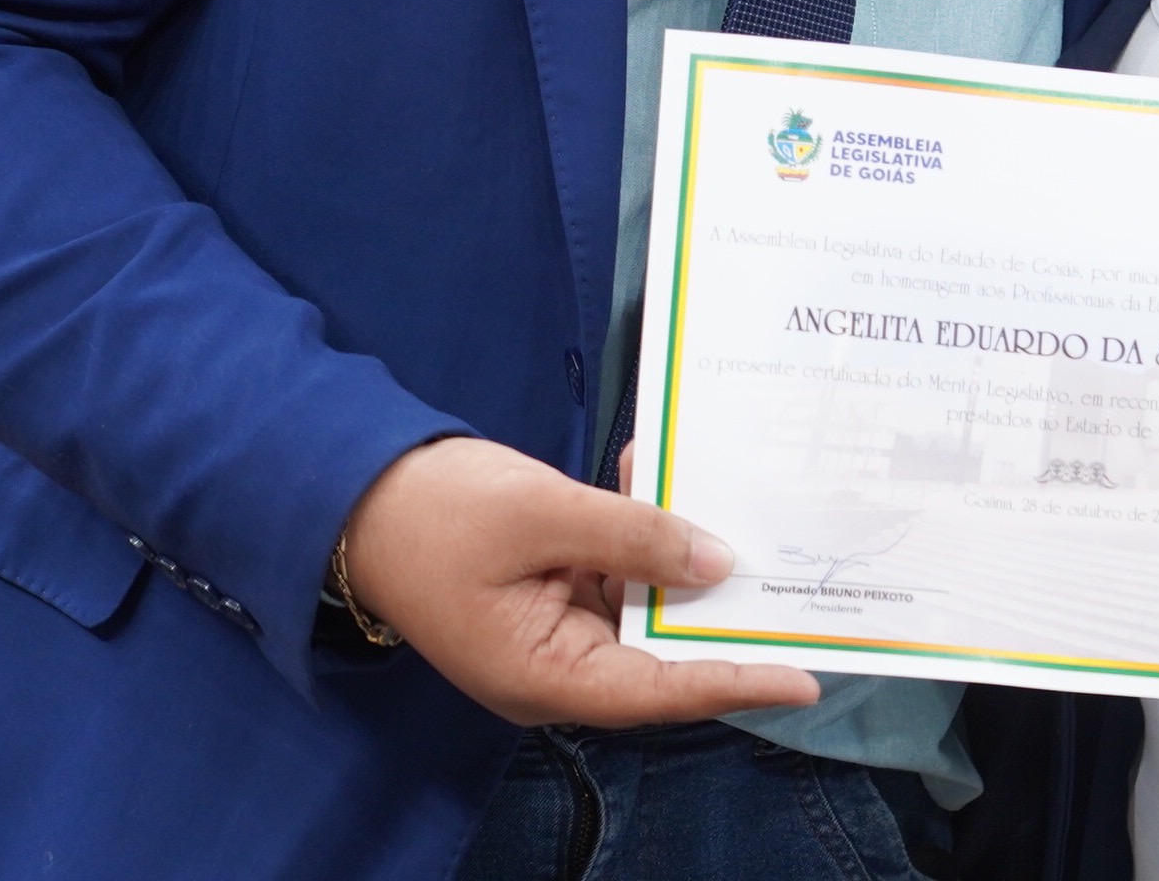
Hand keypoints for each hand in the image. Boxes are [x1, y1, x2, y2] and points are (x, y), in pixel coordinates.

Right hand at [337, 436, 822, 725]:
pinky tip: (660, 469)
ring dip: (684, 552)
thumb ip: (630, 537)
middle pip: (661, 650)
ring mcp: (553, 627)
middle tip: (800, 582)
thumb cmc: (433, 514)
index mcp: (544, 676)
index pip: (658, 690)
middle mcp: (556, 666)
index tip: (806, 676)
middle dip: (726, 612)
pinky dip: (642, 525)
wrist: (352, 490)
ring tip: (744, 509)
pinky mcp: (550, 589)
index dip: (735, 681)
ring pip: (644, 602)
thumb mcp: (540, 516)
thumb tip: (716, 564)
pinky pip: (616, 566)